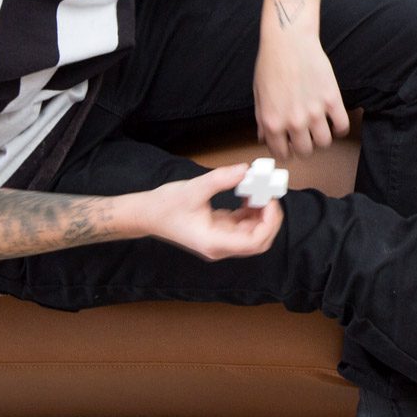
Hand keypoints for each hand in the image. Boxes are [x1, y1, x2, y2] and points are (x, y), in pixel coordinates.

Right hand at [137, 165, 285, 259]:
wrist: (147, 215)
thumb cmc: (165, 206)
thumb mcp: (193, 189)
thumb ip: (221, 179)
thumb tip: (245, 170)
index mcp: (214, 243)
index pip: (254, 242)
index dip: (269, 222)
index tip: (269, 200)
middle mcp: (220, 247)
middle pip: (258, 241)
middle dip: (268, 218)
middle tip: (268, 194)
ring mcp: (220, 241)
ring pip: (252, 233)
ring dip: (260, 213)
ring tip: (258, 190)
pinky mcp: (219, 232)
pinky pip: (242, 225)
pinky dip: (250, 211)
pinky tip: (248, 194)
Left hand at [253, 33, 350, 159]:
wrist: (289, 41)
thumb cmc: (271, 64)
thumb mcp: (258, 96)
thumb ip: (262, 121)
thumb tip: (265, 138)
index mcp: (272, 122)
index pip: (282, 154)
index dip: (286, 151)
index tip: (290, 145)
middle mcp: (293, 122)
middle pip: (306, 152)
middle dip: (304, 146)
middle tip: (305, 136)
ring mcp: (315, 112)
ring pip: (325, 143)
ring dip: (322, 138)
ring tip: (319, 127)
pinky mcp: (332, 100)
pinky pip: (342, 126)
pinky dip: (339, 128)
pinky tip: (334, 120)